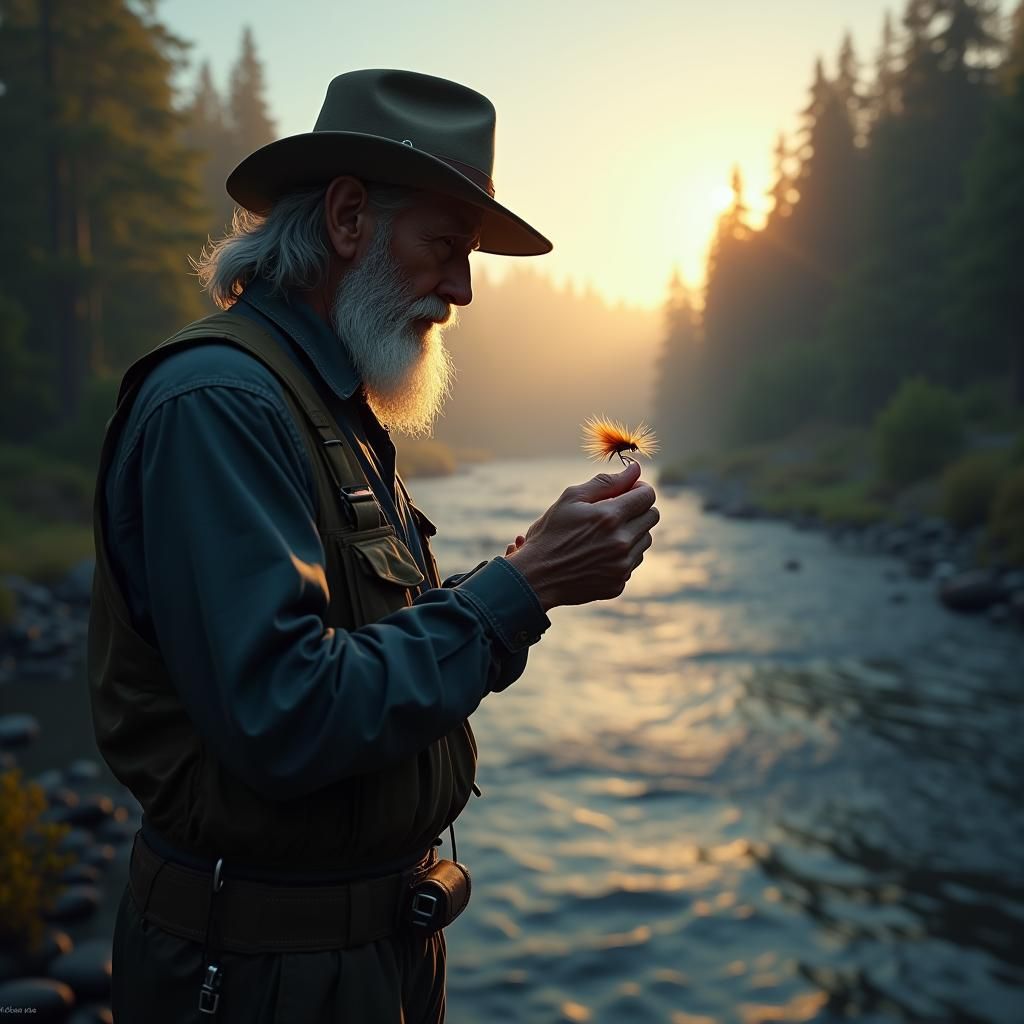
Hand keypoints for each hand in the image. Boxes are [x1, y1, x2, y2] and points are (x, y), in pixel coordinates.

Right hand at [504, 461, 658, 611]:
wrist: (536, 577)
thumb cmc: (551, 533)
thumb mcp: (571, 498)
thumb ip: (606, 482)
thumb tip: (635, 468)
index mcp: (610, 517)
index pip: (647, 495)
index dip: (639, 489)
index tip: (628, 490)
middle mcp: (622, 542)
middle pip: (651, 517)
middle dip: (637, 509)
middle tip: (615, 511)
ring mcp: (622, 565)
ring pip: (645, 540)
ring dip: (631, 532)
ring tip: (604, 534)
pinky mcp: (619, 583)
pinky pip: (633, 562)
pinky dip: (622, 555)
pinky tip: (599, 554)